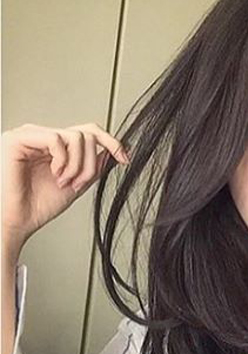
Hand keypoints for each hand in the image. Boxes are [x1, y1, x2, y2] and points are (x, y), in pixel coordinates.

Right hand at [1, 122, 128, 250]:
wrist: (17, 222)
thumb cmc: (38, 206)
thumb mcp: (77, 184)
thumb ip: (93, 167)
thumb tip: (112, 152)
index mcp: (56, 146)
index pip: (89, 132)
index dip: (112, 142)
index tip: (125, 158)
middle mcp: (43, 136)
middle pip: (87, 134)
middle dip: (91, 163)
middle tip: (79, 183)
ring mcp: (30, 135)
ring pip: (76, 137)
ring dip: (77, 166)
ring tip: (65, 182)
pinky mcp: (18, 139)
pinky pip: (56, 138)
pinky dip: (63, 161)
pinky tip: (54, 175)